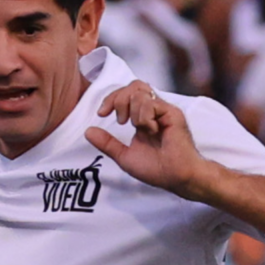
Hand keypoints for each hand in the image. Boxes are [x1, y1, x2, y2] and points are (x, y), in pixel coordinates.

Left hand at [85, 80, 209, 198]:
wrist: (176, 178)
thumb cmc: (156, 170)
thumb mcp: (124, 156)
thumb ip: (107, 143)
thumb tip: (88, 131)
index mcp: (143, 118)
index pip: (126, 95)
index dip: (111, 99)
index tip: (102, 113)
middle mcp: (154, 111)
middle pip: (132, 86)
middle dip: (118, 99)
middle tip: (119, 120)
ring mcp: (163, 110)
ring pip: (139, 91)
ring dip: (132, 110)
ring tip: (138, 128)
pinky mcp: (172, 113)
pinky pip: (150, 103)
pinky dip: (144, 117)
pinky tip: (151, 131)